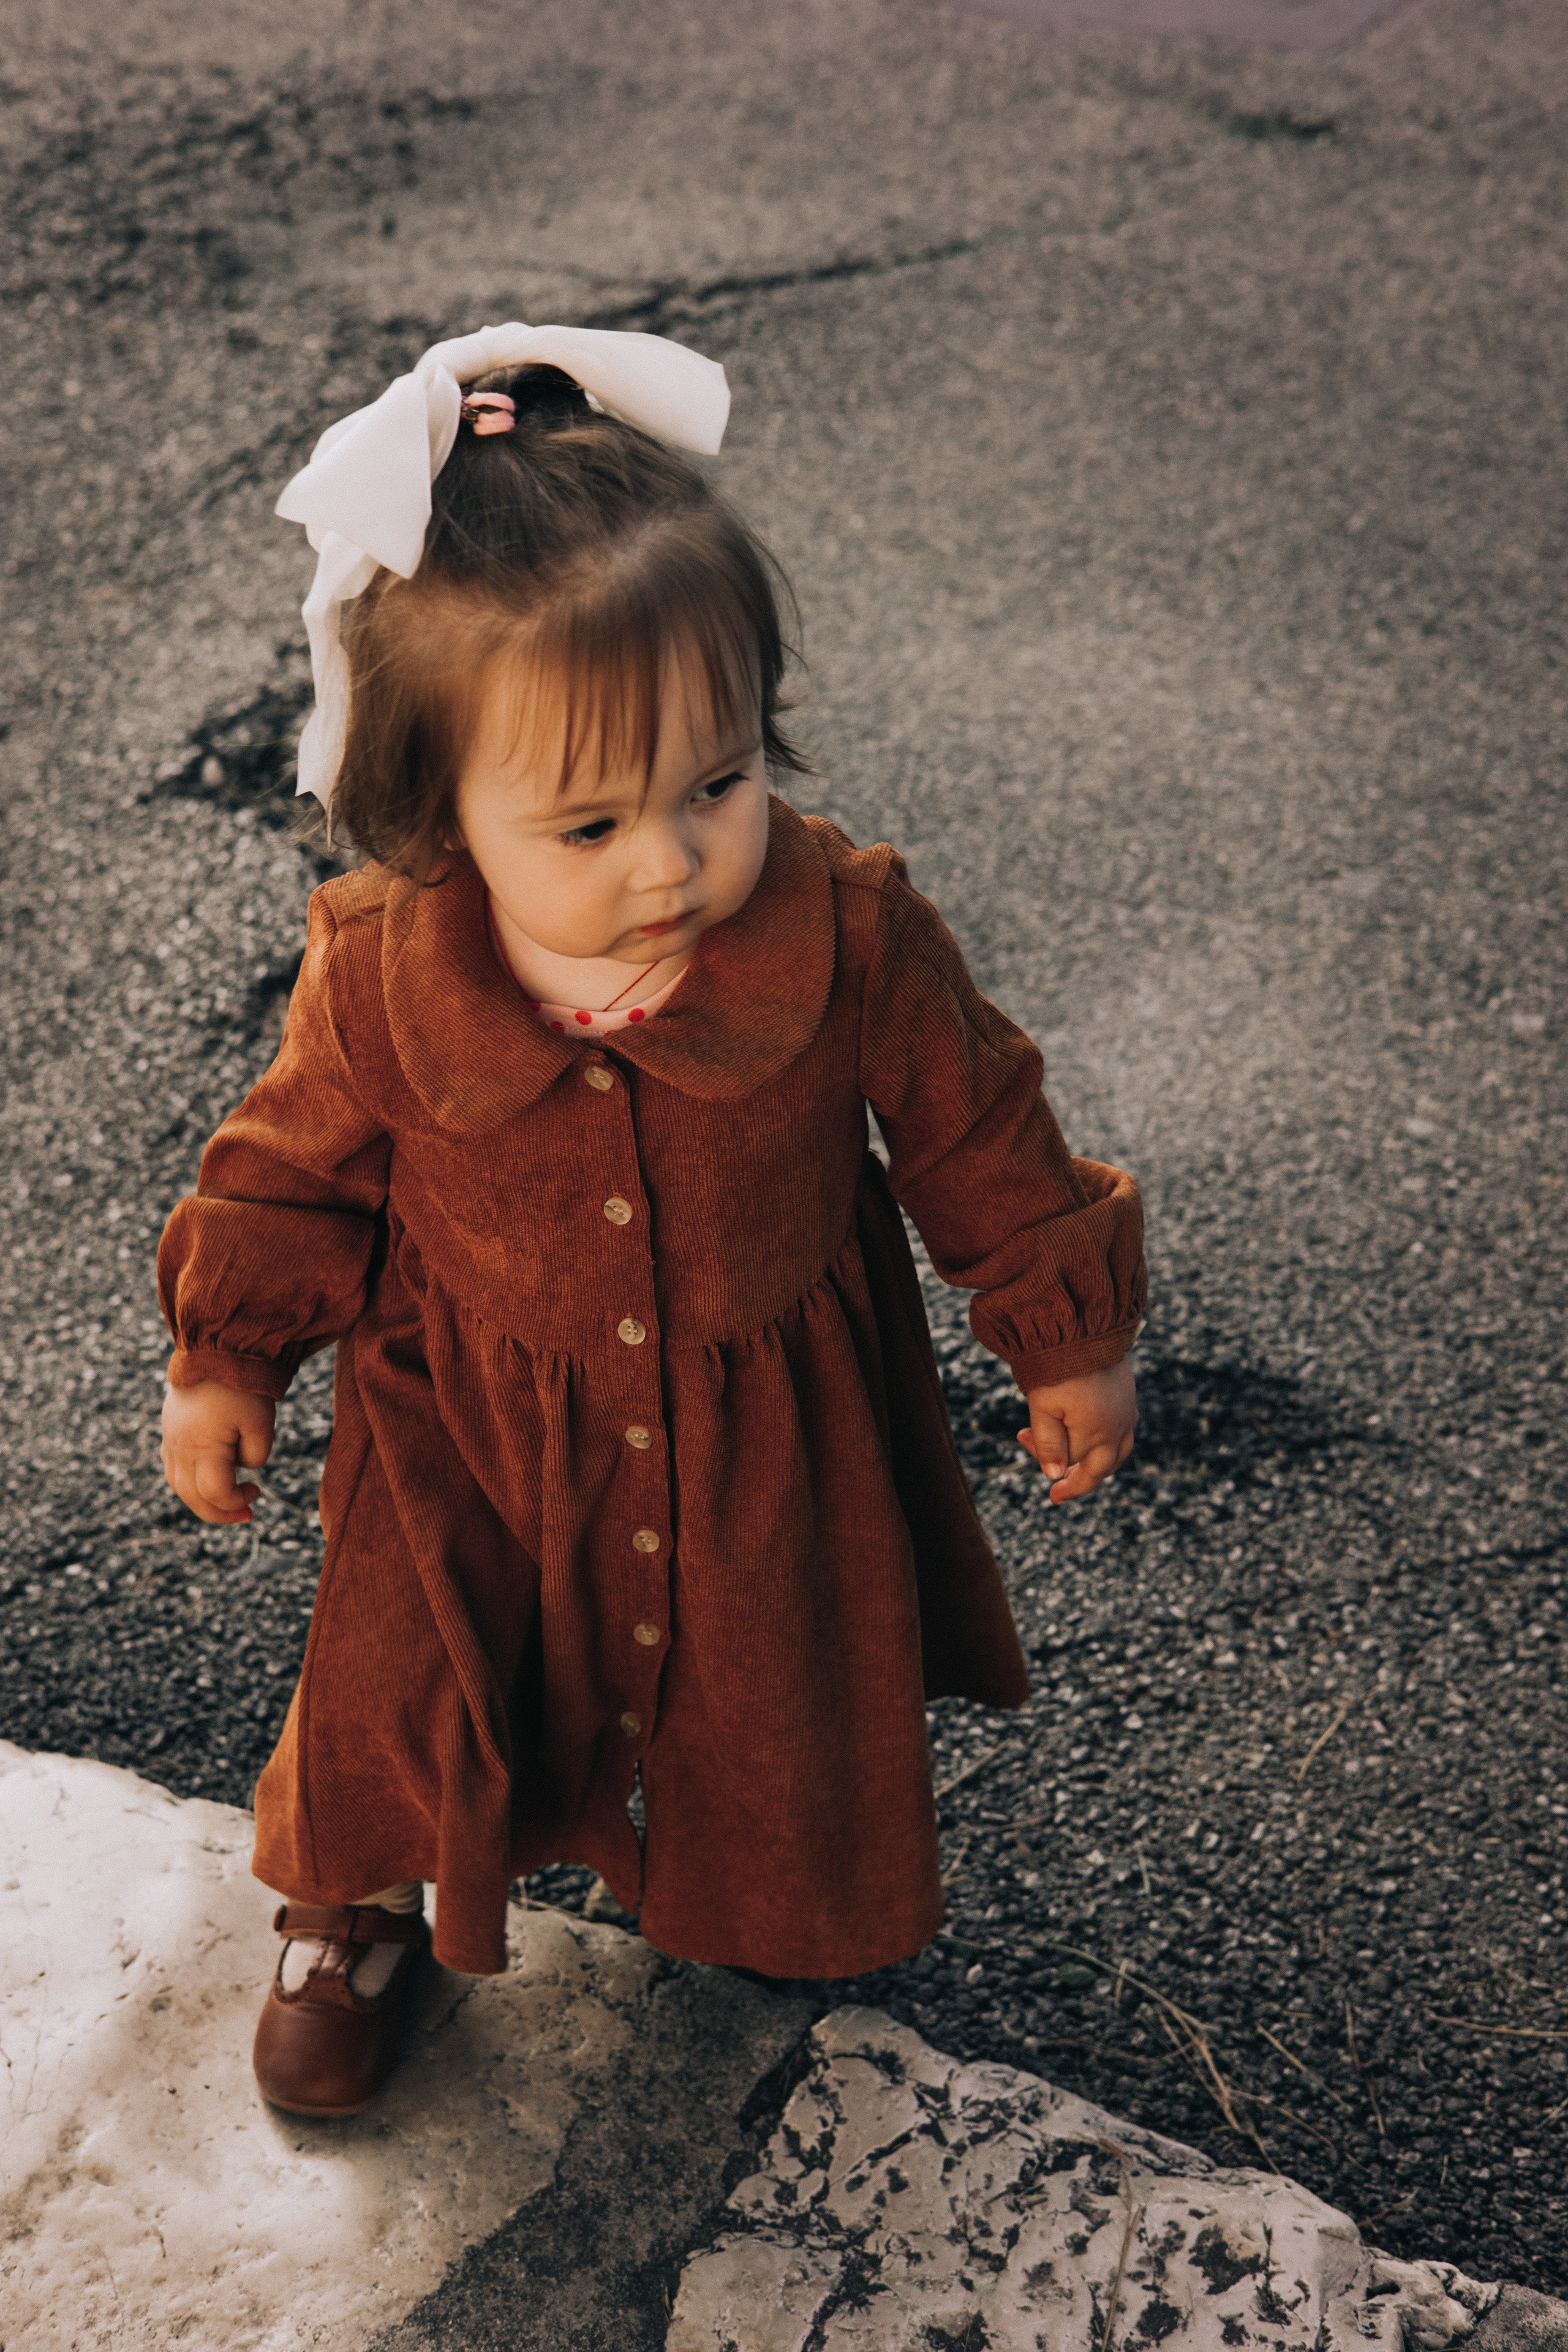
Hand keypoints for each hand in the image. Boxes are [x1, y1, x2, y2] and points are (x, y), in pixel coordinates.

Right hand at [161, 1380, 275, 1524]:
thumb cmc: (242, 1386)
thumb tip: (243, 1467)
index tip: (258, 1491)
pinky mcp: (170, 1429)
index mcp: (201, 1447)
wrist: (214, 1349)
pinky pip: (173, 1467)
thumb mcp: (261, 1422)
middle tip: (246, 1516)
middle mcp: (179, 1448)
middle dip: (219, 1512)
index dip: (237, 1502)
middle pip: (192, 1497)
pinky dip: (189, 1482)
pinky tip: (207, 1479)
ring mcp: (170, 1439)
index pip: (215, 1493)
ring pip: (178, 1485)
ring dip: (201, 1500)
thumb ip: (256, 1454)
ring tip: (226, 1503)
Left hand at [1017, 1359, 1136, 1503]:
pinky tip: (1084, 1432)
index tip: (1043, 1480)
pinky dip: (1103, 1442)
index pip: (1075, 1465)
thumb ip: (1048, 1444)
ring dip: (1094, 1462)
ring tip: (1071, 1464)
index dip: (1057, 1472)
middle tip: (1058, 1489)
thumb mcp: (1043, 1407)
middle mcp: (1118, 1427)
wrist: (1082, 1326)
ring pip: (1117, 1452)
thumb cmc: (1057, 1367)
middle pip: (1103, 1467)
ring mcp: (1126, 1411)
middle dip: (1079, 1479)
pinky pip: (1122, 1431)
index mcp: (1098, 1433)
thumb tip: (1054, 1475)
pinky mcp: (1127, 1396)